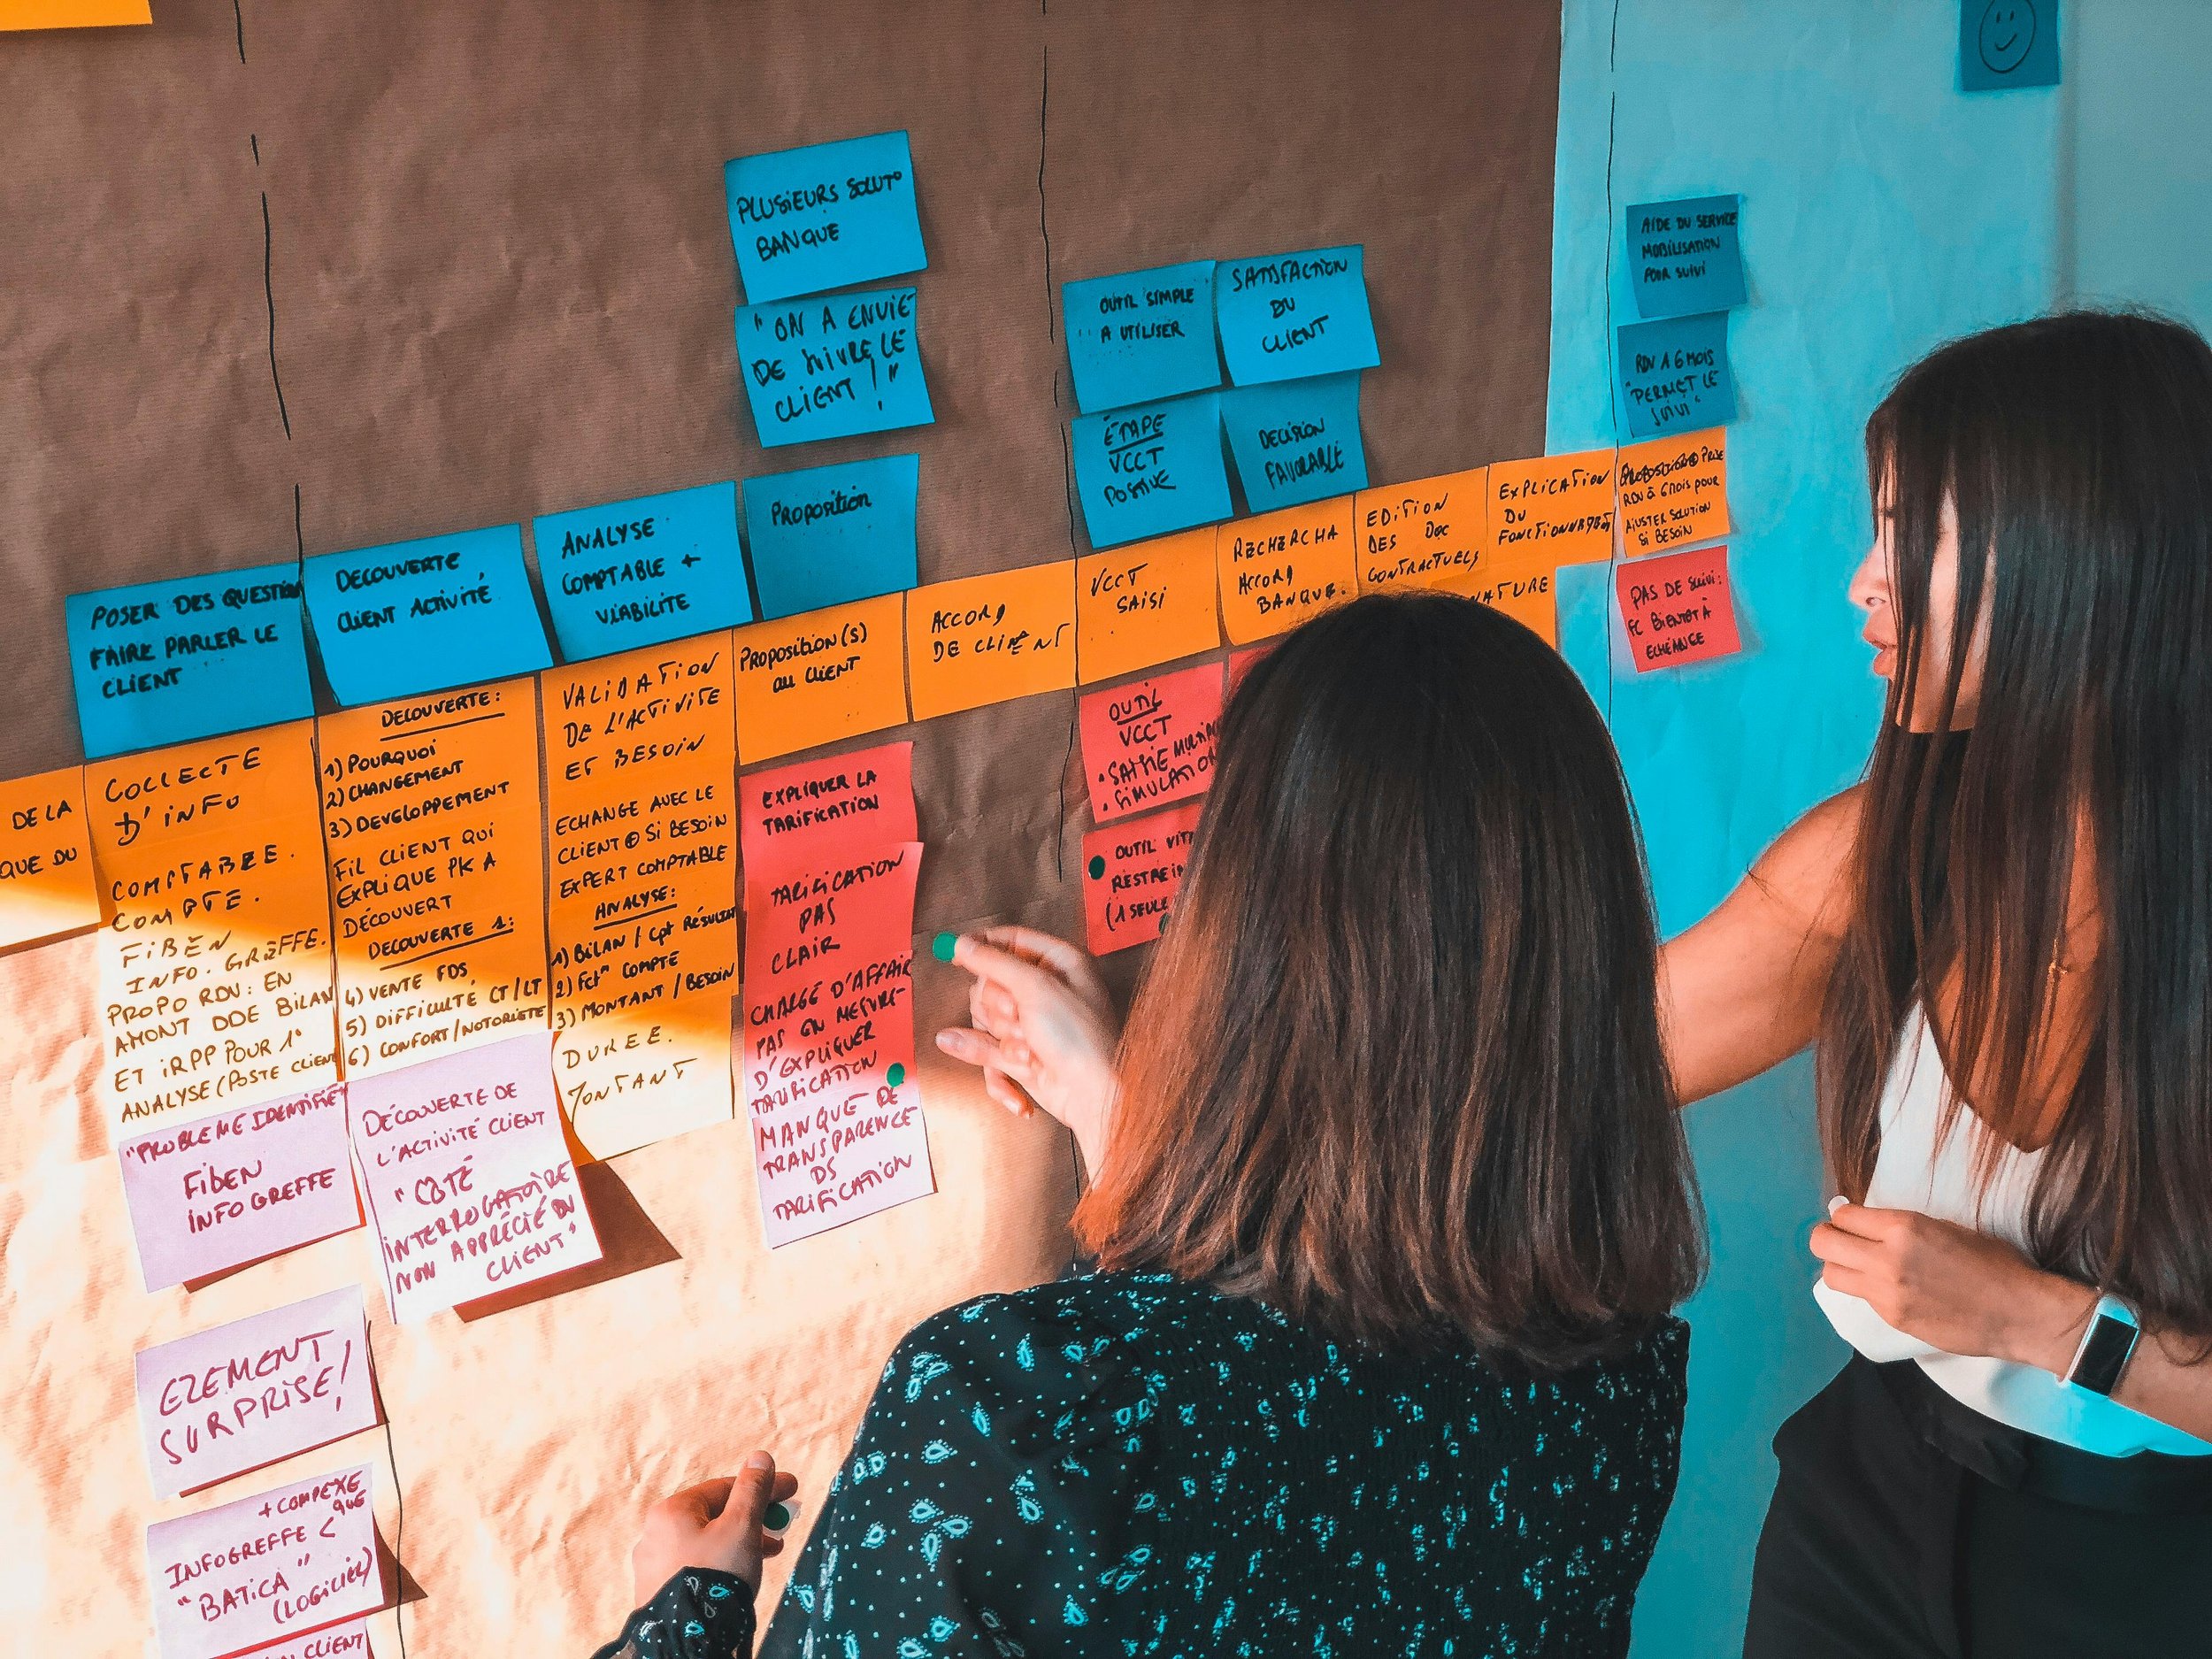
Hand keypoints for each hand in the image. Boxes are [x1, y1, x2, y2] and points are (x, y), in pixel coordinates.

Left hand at [629, 1452, 799, 1605]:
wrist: (688, 1637)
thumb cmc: (715, 1575)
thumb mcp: (742, 1526)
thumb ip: (752, 1490)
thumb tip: (760, 1457)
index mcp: (671, 1511)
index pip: (724, 1488)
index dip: (762, 1487)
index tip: (790, 1492)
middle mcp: (654, 1533)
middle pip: (714, 1515)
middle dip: (752, 1517)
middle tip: (781, 1526)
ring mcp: (653, 1565)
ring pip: (705, 1542)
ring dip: (741, 1541)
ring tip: (769, 1553)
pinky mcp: (657, 1590)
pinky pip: (695, 1565)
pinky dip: (721, 1562)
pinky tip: (740, 1573)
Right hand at [934, 926, 1119, 1177]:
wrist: (1092, 1095)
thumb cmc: (1078, 1037)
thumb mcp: (1035, 987)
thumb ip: (994, 962)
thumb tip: (962, 944)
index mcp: (1059, 963)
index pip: (1011, 940)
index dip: (983, 946)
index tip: (956, 955)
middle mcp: (1045, 990)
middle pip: (990, 983)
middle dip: (998, 1009)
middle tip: (1018, 1019)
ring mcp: (1032, 1025)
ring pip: (985, 1021)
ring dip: (1002, 1041)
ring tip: (1030, 1053)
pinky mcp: (1022, 1057)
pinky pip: (990, 1058)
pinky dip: (1001, 1073)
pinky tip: (1018, 1081)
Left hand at [1812, 1203, 2095, 1371]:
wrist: (2020, 1312)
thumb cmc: (1994, 1263)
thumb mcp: (1946, 1227)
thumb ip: (1902, 1226)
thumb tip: (1865, 1222)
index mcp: (1903, 1228)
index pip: (1843, 1215)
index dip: (1842, 1215)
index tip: (1849, 1219)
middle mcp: (1887, 1259)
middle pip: (1823, 1244)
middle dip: (1827, 1237)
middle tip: (1841, 1239)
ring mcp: (1887, 1293)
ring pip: (1832, 1275)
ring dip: (1839, 1266)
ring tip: (1859, 1265)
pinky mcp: (1893, 1319)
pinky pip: (1862, 1298)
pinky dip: (1866, 1289)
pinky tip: (1889, 1287)